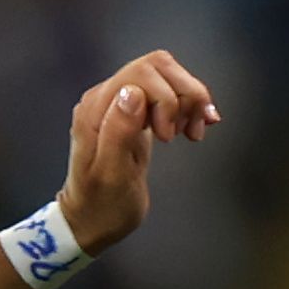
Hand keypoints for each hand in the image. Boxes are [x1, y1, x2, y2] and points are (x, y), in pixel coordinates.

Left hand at [56, 50, 217, 253]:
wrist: (92, 221)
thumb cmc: (101, 205)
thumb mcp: (110, 175)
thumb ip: (118, 131)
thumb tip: (133, 93)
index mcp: (97, 108)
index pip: (141, 73)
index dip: (166, 99)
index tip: (168, 138)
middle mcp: (108, 97)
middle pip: (158, 67)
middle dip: (183, 95)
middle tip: (187, 132)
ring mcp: (122, 103)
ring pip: (168, 76)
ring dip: (190, 100)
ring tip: (193, 132)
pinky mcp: (137, 113)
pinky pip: (168, 92)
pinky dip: (189, 106)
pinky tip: (196, 127)